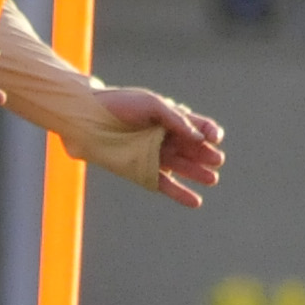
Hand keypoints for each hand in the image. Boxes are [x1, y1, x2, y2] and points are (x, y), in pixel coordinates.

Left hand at [98, 88, 223, 205]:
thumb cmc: (119, 105)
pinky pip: (165, 184)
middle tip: (216, 161)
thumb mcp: (151, 103)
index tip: (214, 138)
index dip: (209, 132)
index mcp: (170, 118)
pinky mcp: (142, 171)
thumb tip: (199, 137)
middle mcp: (165, 137)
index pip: (198, 126)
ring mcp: (154, 155)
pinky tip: (196, 201)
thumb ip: (176, 118)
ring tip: (212, 180)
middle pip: (193, 148)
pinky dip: (180, 193)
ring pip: (182, 167)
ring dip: (198, 174)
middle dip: (207, 155)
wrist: (88, 118)